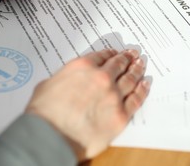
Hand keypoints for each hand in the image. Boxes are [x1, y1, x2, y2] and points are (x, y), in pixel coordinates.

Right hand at [25, 49, 150, 160]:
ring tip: (141, 64)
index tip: (115, 53)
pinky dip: (142, 90)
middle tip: (133, 54)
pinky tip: (145, 84)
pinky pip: (136, 100)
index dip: (110, 54)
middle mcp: (101, 78)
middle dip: (127, 58)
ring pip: (131, 79)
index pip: (102, 56)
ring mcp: (113, 96)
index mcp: (83, 67)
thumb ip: (64, 78)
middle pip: (119, 65)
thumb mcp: (47, 84)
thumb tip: (68, 81)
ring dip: (137, 70)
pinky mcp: (121, 115)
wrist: (50, 136)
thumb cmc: (44, 112)